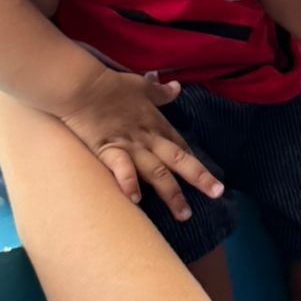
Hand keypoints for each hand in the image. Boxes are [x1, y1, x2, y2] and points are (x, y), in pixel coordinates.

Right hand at [57, 66, 223, 218]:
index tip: (209, 180)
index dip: (195, 164)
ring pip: (157, 172)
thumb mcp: (141, 86)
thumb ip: (160, 91)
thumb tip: (177, 87)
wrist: (83, 86)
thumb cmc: (112, 86)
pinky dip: (129, 182)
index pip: (180, 147)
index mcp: (156, 124)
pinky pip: (121, 168)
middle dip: (199, 177)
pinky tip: (136, 200)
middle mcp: (148, 138)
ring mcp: (130, 146)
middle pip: (178, 160)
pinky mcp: (108, 149)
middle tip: (216, 194)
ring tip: (183, 214)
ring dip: (171, 193)